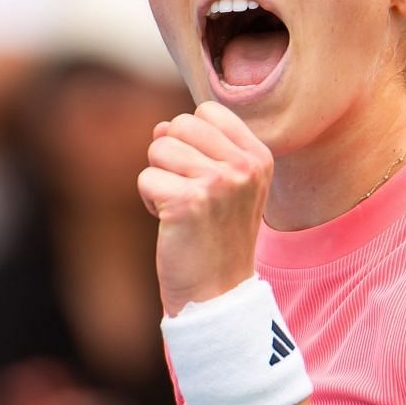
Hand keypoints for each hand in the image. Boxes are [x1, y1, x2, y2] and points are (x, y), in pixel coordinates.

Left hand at [138, 103, 270, 316]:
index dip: (191, 139)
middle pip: (180, 124)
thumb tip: (161, 128)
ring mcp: (218, 182)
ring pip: (159, 148)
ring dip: (159, 179)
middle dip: (171, 157)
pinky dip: (148, 200)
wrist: (219, 294)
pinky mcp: (188, 201)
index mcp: (259, 156)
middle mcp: (244, 166)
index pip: (208, 111)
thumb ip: (198, 147)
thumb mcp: (223, 185)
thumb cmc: (216, 237)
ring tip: (180, 209)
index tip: (203, 175)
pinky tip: (169, 222)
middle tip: (188, 194)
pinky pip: (146, 177)